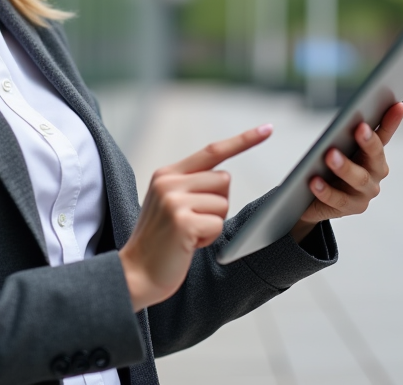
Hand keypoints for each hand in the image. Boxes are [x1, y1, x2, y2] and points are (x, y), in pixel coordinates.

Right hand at [120, 124, 272, 310]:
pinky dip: (209, 238)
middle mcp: (169, 182)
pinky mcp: (182, 221)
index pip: (212, 151)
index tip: (267, 129)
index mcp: (166, 173)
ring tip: (189, 234)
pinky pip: (218, 224)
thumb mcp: (170, 203)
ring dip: (213, 223)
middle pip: (224, 180)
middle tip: (194, 222)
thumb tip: (225, 177)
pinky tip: (189, 245)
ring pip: (223, 203)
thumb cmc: (161, 241)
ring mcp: (173, 200)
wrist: (135, 273)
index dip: (242, 140)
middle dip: (218, 204)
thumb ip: (191, 185)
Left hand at [290, 102, 402, 242]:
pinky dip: (326, 190)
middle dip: (369, 142)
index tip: (398, 104)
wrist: (312, 198)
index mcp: (375, 153)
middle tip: (359, 128)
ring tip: (329, 154)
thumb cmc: (328, 166)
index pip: (385, 133)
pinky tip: (314, 181)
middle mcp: (376, 172)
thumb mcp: (337, 147)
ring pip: (358, 179)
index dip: (392, 120)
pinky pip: (338, 199)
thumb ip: (344, 133)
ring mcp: (365, 192)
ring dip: (345, 166)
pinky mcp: (351, 208)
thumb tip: (351, 115)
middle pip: (375, 157)